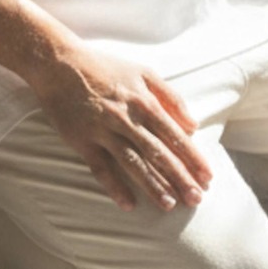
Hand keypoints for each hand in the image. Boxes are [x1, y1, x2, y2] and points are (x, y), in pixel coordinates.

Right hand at [25, 45, 213, 213]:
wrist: (59, 63)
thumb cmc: (105, 68)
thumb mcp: (143, 73)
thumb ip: (171, 97)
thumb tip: (193, 125)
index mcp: (144, 101)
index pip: (174, 135)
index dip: (192, 157)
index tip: (207, 177)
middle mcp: (126, 118)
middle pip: (158, 152)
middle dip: (180, 177)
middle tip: (196, 199)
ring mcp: (103, 130)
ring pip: (133, 162)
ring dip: (152, 185)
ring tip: (169, 205)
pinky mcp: (82, 141)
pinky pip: (100, 168)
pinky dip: (114, 187)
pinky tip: (129, 205)